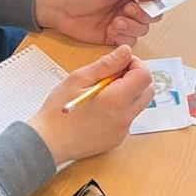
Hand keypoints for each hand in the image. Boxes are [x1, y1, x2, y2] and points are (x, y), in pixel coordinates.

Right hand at [28, 46, 154, 165]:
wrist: (47, 143)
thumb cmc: (58, 111)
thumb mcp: (78, 79)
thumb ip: (106, 64)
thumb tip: (126, 52)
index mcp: (116, 100)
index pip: (144, 76)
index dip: (135, 64)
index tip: (121, 63)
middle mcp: (124, 117)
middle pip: (147, 91)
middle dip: (135, 79)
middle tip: (112, 76)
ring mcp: (122, 131)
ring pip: (138, 105)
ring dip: (128, 94)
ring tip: (103, 93)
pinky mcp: (116, 139)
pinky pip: (127, 119)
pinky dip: (120, 109)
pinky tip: (98, 109)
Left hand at [35, 0, 159, 46]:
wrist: (58, 8)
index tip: (153, 2)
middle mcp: (130, 4)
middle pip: (153, 15)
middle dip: (144, 15)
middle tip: (128, 10)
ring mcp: (124, 21)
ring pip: (143, 29)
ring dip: (132, 27)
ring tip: (116, 22)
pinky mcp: (115, 36)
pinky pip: (130, 41)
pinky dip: (123, 38)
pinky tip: (111, 32)